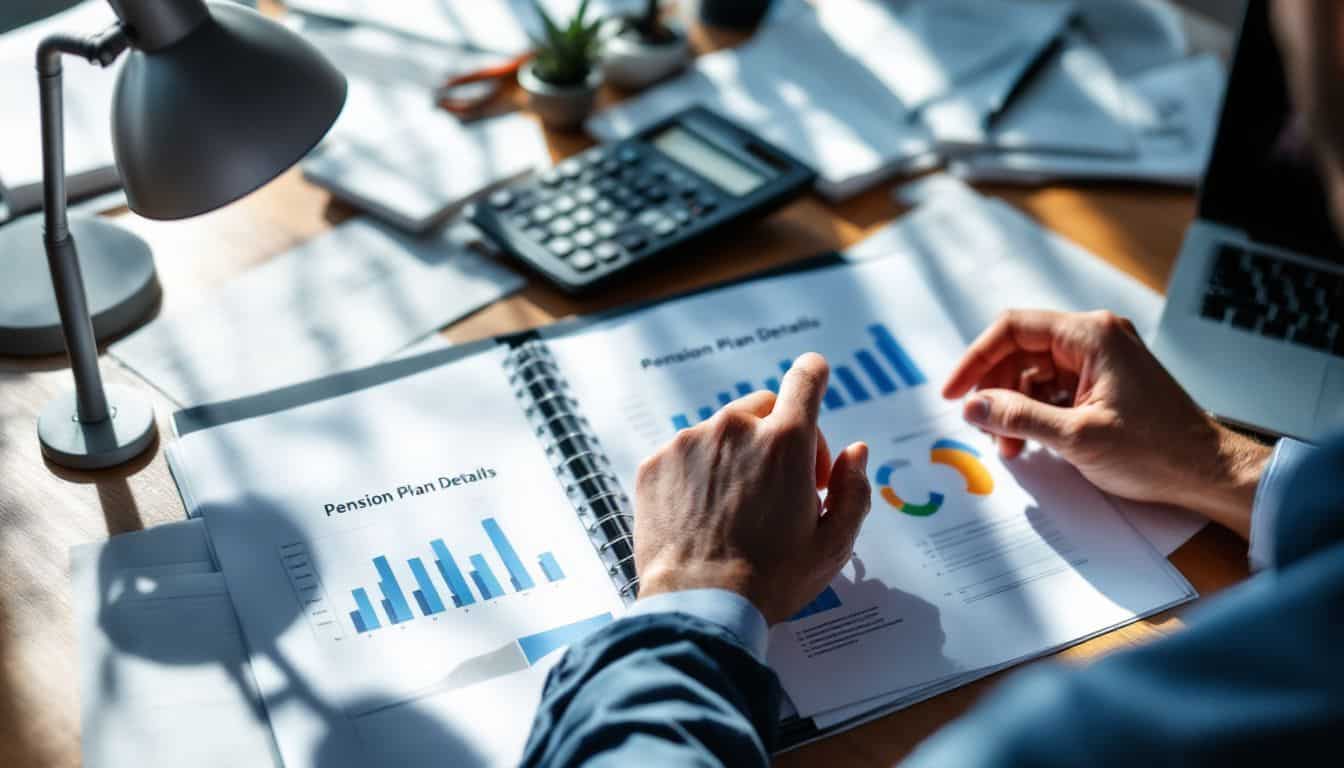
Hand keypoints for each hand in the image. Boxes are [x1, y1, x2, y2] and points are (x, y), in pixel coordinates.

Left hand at [633, 353, 870, 624]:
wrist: (698, 605)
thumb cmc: (771, 579)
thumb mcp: (834, 543)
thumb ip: (853, 489)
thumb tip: (855, 452)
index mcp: (785, 442)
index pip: (806, 378)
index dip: (814, 375)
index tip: (813, 381)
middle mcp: (734, 428)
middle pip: (764, 407)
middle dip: (779, 437)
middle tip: (783, 486)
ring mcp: (688, 443)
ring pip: (721, 431)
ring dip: (736, 456)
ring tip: (739, 507)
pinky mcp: (655, 463)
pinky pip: (685, 453)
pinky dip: (698, 473)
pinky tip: (705, 513)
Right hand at [942, 310, 1270, 537]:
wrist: (1208, 473)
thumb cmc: (1156, 451)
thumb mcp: (1076, 437)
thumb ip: (1018, 417)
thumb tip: (972, 406)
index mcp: (1091, 335)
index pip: (1013, 328)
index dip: (975, 359)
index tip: (953, 393)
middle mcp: (1094, 338)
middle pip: (1020, 352)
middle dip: (994, 391)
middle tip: (980, 428)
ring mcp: (1100, 361)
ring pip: (1033, 374)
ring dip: (1013, 409)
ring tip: (1009, 448)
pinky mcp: (1103, 384)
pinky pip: (1053, 390)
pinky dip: (1035, 415)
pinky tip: (1029, 444)